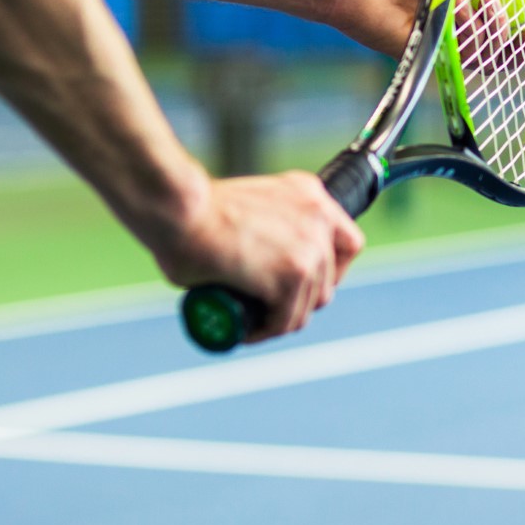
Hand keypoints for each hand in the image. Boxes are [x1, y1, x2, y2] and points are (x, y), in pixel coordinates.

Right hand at [155, 171, 364, 341]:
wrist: (178, 209)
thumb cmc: (193, 207)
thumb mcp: (251, 207)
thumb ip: (269, 229)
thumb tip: (259, 262)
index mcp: (310, 194)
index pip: (346, 242)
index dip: (328, 270)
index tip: (301, 282)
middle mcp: (319, 217)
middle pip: (329, 280)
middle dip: (300, 300)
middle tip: (269, 307)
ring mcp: (309, 247)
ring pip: (307, 305)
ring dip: (281, 319)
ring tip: (253, 322)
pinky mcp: (292, 276)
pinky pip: (286, 319)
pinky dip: (266, 331)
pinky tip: (246, 331)